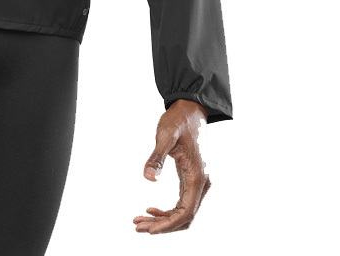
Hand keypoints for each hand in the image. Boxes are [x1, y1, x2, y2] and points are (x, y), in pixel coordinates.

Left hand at [133, 99, 210, 233]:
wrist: (190, 110)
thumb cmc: (178, 121)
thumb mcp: (165, 136)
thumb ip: (157, 157)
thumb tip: (148, 178)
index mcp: (198, 176)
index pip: (186, 212)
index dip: (168, 224)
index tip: (149, 230)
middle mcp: (202, 183)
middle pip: (184, 217)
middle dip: (162, 225)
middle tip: (137, 226)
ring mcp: (198, 183)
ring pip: (183, 213)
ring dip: (163, 220)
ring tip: (139, 221)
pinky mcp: (192, 180)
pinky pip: (182, 204)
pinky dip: (167, 211)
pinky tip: (150, 209)